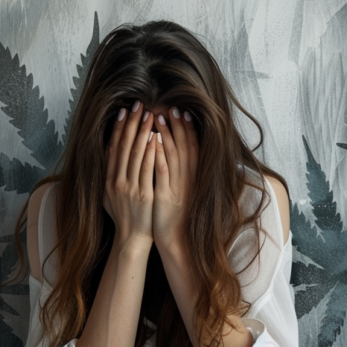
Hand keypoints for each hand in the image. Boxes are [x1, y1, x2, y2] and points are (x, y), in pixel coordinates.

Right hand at [104, 100, 156, 247]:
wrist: (131, 237)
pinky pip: (148, 168)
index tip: (124, 111)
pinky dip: (152, 152)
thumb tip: (109, 151)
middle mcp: (117, 181)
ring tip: (150, 115)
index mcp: (108, 179)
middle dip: (132, 123)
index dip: (118, 128)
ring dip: (143, 132)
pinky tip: (157, 137)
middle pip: (124, 146)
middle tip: (139, 105)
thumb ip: (109, 173)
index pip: (113, 147)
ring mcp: (130, 187)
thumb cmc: (123, 216)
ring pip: (136, 154)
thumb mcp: (109, 194)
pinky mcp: (144, 194)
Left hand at [151, 106, 198, 249]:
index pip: (192, 147)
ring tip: (158, 117)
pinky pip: (162, 172)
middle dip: (177, 125)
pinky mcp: (166, 196)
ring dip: (167, 135)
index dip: (187, 128)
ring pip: (173, 155)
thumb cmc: (179, 215)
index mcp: (192, 177)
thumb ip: (183, 173)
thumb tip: (176, 153)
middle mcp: (188, 179)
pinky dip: (159, 156)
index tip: (181, 112)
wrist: (178, 240)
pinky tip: (154, 142)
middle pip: (184, 146)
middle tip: (171, 107)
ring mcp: (177, 187)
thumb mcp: (184, 191)